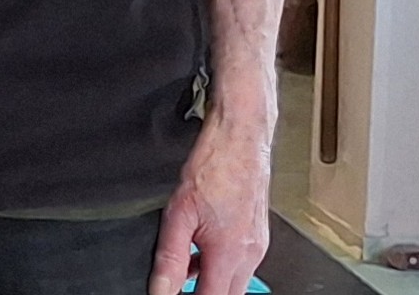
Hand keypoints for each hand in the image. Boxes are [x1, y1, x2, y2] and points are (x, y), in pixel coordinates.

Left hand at [150, 112, 271, 294]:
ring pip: (235, 281)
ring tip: (186, 269)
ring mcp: (257, 246)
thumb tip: (161, 289)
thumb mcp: (178, 213)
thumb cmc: (213, 167)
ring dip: (211, 282)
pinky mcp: (258, 235)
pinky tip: (200, 252)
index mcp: (229, 254)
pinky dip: (219, 266)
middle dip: (204, 294)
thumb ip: (170, 257)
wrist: (240, 140)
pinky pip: (239, 264)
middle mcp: (249, 255)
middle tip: (180, 286)